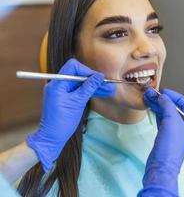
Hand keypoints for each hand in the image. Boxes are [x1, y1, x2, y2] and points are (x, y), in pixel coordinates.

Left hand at [26, 58, 115, 172]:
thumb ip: (88, 88)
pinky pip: (79, 91)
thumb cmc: (62, 121)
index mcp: (58, 83)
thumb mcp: (78, 102)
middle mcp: (59, 84)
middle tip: (108, 85)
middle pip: (78, 75)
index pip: (73, 67)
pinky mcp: (66, 98)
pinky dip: (89, 92)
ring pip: (81, 84)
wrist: (52, 137)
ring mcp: (62, 91)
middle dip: (93, 80)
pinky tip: (101, 93)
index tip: (98, 79)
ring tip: (109, 90)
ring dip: (94, 87)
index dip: (86, 71)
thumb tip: (99, 76)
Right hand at [139, 88, 183, 195]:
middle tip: (151, 94)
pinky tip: (150, 108)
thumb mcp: (171, 121)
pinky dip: (156, 113)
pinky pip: (161, 120)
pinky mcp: (164, 136)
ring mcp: (174, 131)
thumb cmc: (170, 147)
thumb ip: (168, 106)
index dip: (174, 95)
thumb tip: (162, 96)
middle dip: (164, 99)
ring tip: (148, 99)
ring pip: (167, 113)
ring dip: (158, 105)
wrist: (161, 167)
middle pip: (175, 107)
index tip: (162, 92)